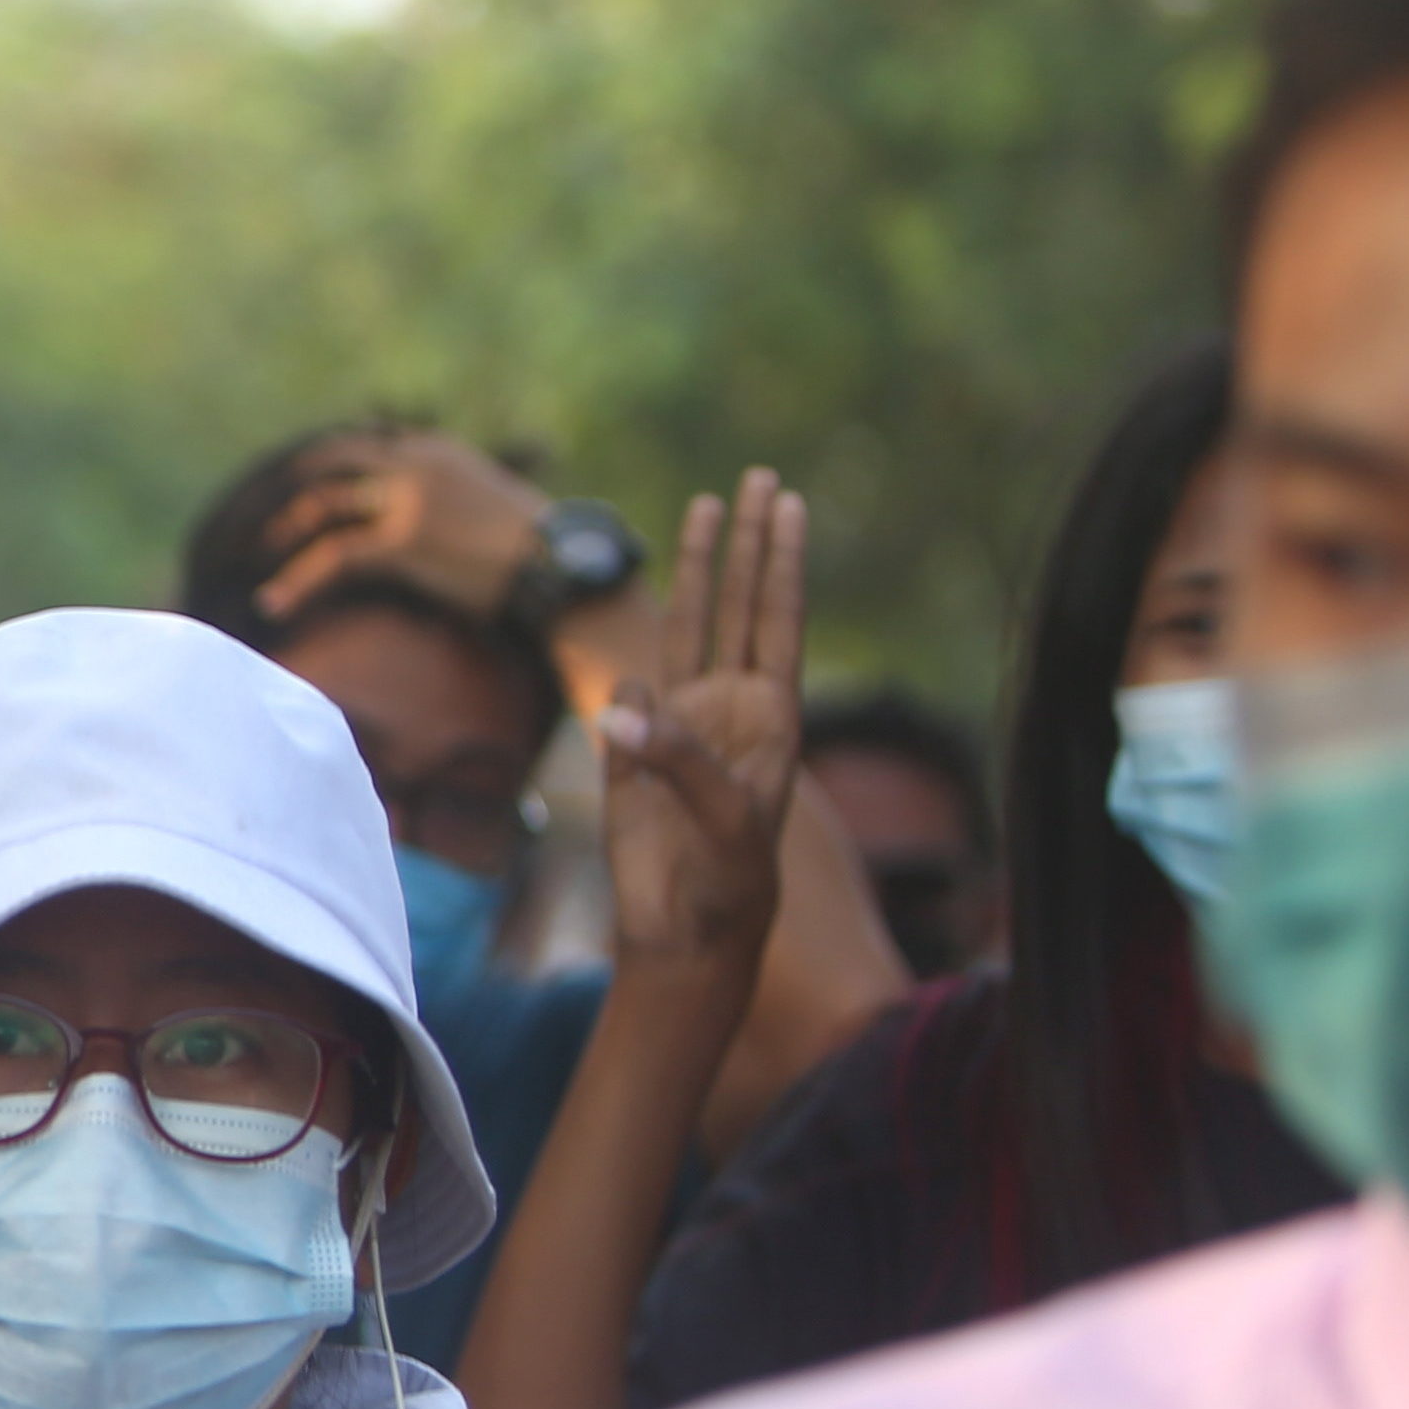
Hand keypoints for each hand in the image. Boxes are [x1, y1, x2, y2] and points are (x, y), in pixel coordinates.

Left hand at [253, 428, 555, 627]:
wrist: (566, 567)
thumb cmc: (541, 548)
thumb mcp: (493, 504)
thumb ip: (454, 498)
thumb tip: (439, 519)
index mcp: (437, 450)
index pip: (366, 439)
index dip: (327, 460)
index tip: (300, 482)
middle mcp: (418, 463)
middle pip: (334, 454)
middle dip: (294, 480)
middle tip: (263, 509)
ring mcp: (408, 499)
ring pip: (324, 503)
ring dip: (286, 527)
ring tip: (259, 556)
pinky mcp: (403, 542)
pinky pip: (334, 556)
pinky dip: (297, 580)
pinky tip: (274, 603)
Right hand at [593, 471, 800, 982]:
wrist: (689, 931)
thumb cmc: (730, 879)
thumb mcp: (726, 820)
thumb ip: (682, 758)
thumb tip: (622, 705)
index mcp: (771, 718)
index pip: (775, 621)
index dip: (778, 562)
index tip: (785, 504)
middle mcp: (731, 708)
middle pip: (739, 605)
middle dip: (748, 543)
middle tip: (759, 477)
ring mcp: (682, 726)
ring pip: (687, 629)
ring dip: (699, 572)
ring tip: (708, 508)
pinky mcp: (633, 755)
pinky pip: (626, 705)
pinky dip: (627, 702)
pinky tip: (633, 719)